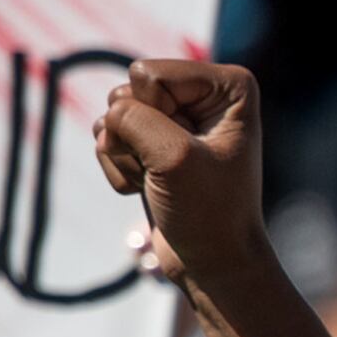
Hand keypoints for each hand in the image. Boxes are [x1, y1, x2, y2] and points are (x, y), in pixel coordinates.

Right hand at [94, 59, 268, 293]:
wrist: (212, 262)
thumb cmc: (207, 211)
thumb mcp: (172, 156)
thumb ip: (132, 118)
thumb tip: (107, 118)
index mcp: (228, 85)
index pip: (148, 74)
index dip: (154, 116)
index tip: (187, 151)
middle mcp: (204, 94)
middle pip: (128, 92)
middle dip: (136, 137)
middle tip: (170, 171)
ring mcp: (176, 118)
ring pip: (114, 117)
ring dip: (126, 156)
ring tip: (161, 182)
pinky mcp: (153, 142)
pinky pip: (109, 139)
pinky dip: (120, 170)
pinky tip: (148, 189)